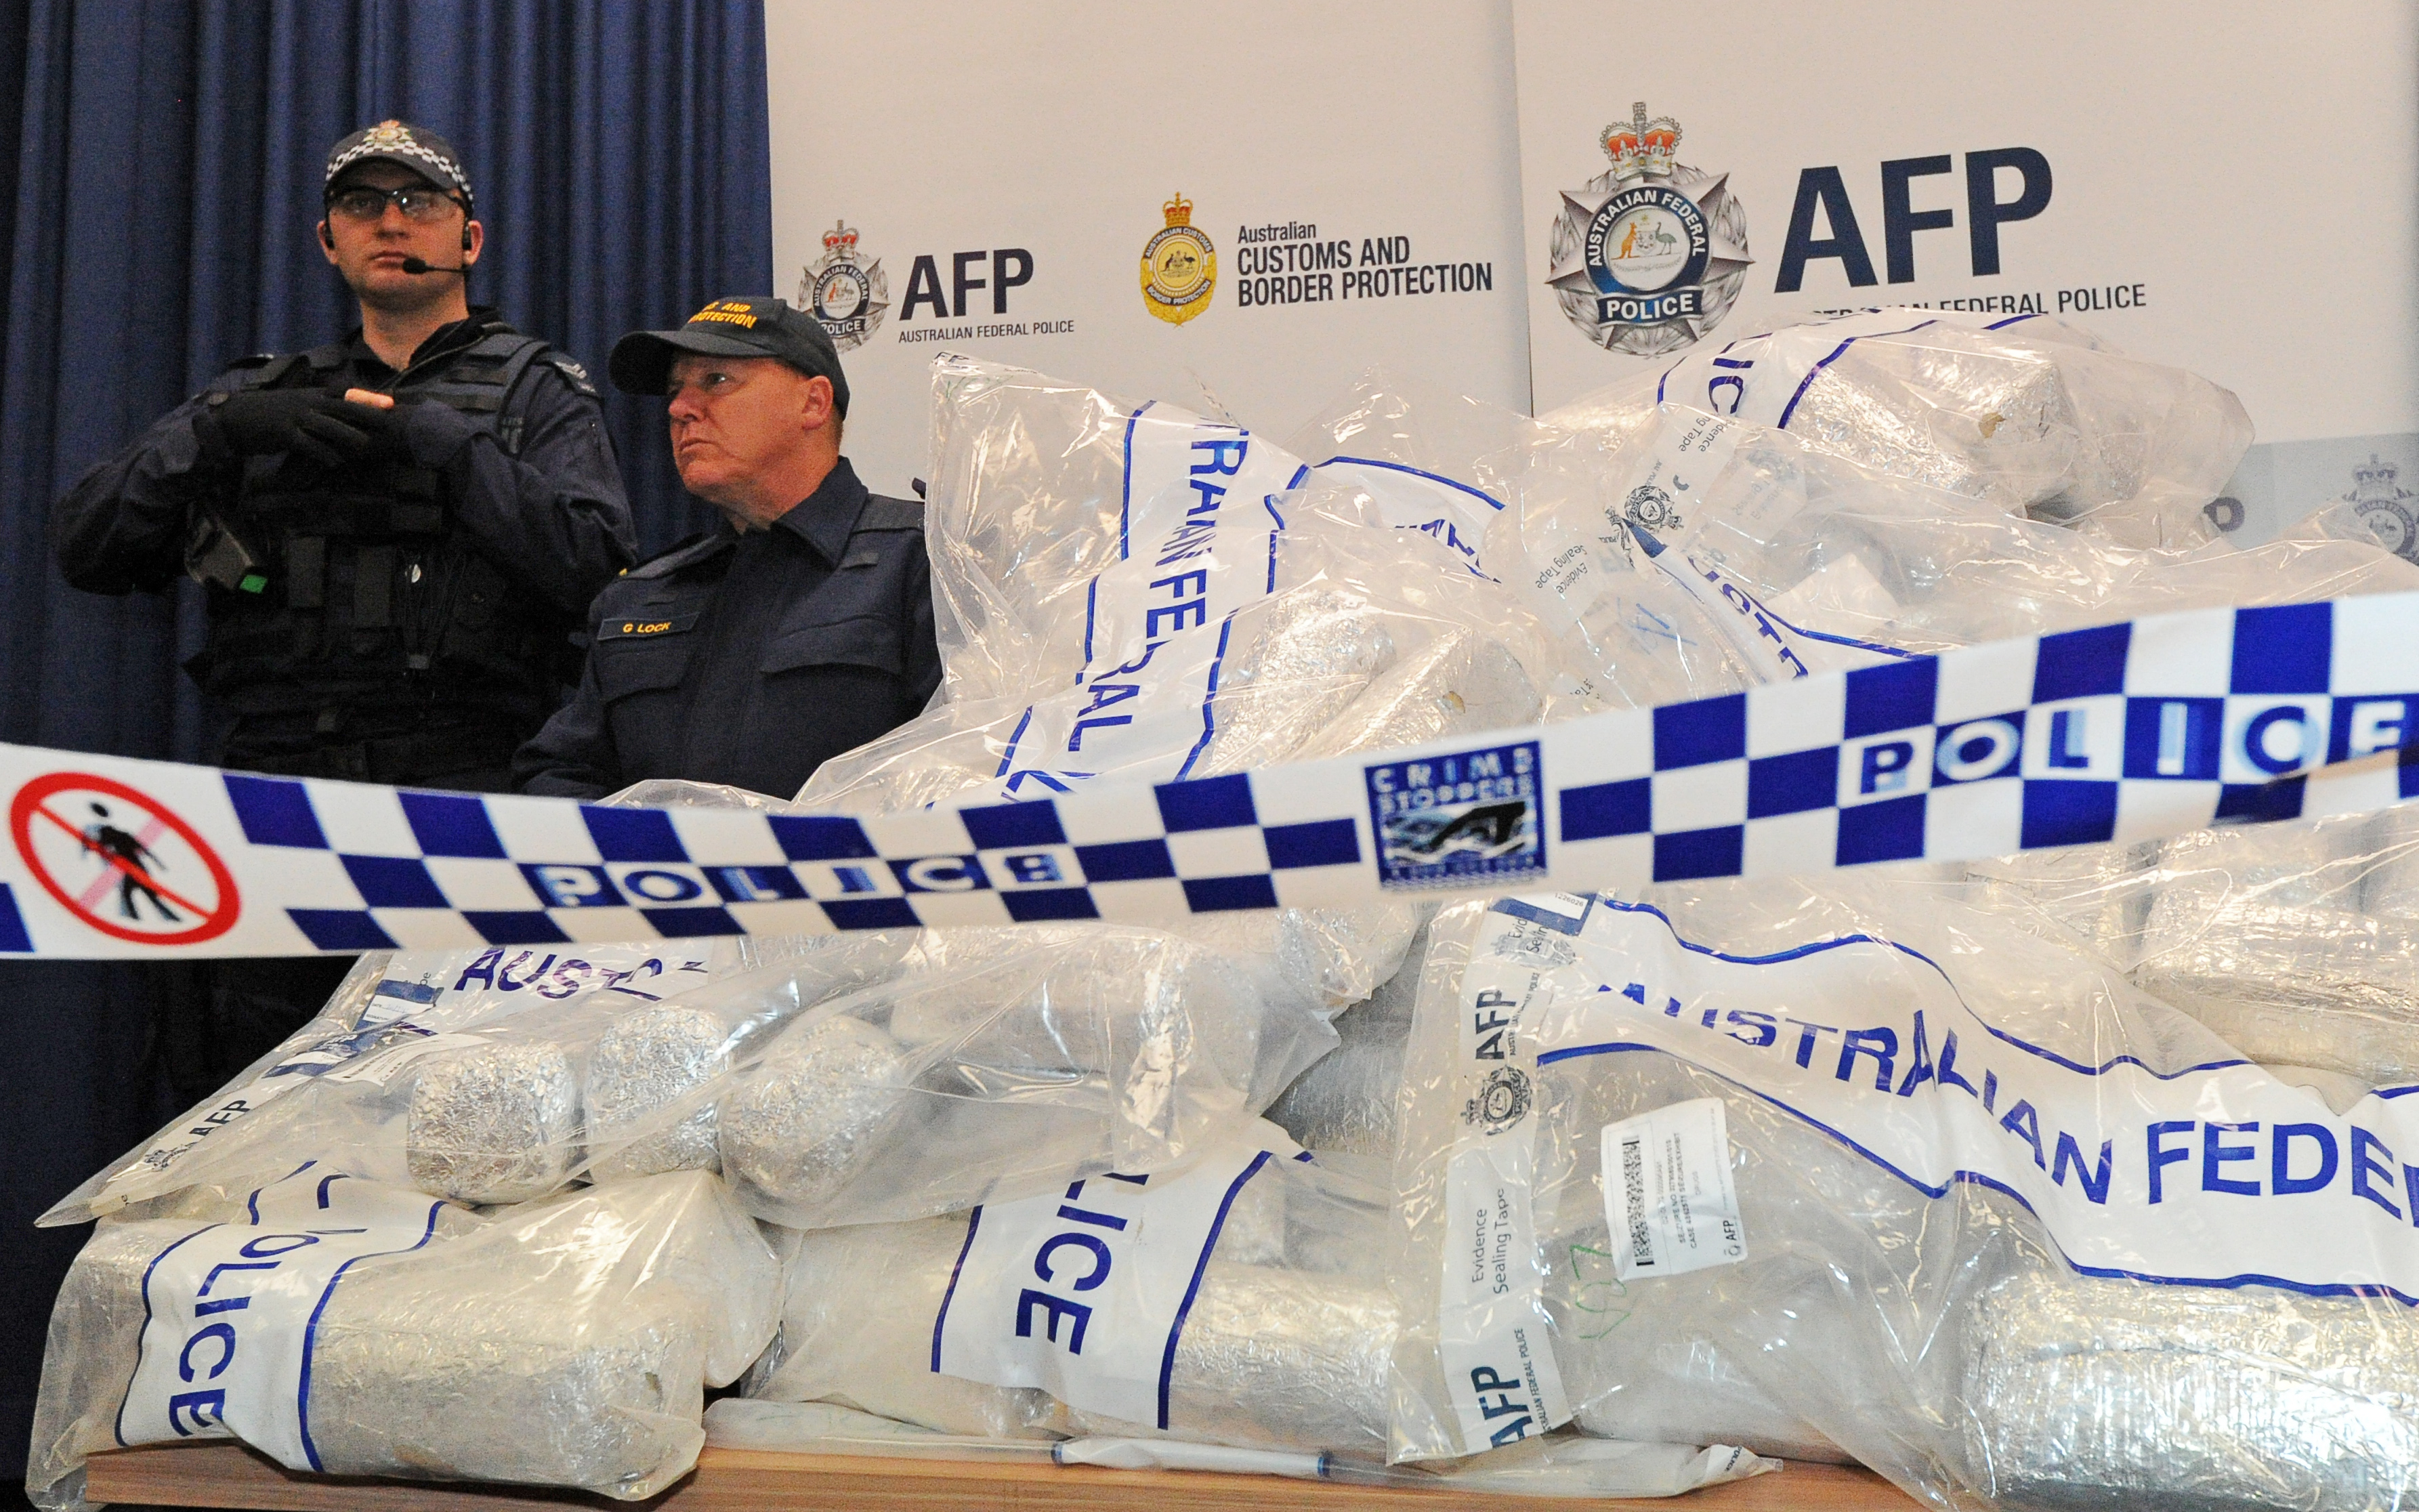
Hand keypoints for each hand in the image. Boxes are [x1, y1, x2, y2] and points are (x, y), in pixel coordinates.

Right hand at [198, 389, 405, 467]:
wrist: (237, 418)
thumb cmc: (271, 414)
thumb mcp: (298, 405)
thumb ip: (321, 407)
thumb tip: (345, 414)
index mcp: (312, 395)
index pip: (345, 392)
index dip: (368, 397)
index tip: (391, 402)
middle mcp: (307, 403)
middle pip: (342, 406)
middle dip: (366, 413)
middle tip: (389, 421)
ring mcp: (295, 417)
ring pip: (327, 425)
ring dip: (347, 435)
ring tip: (366, 446)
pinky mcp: (283, 433)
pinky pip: (306, 443)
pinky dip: (321, 453)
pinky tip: (335, 462)